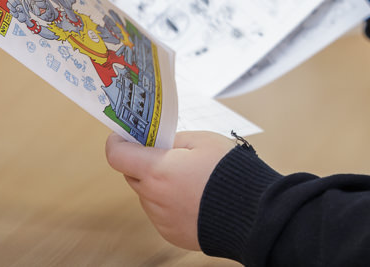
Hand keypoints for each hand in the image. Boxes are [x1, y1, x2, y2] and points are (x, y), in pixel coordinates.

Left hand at [105, 131, 235, 250]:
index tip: (123, 135)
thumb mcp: (204, 141)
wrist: (252, 213)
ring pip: (148, 195)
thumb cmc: (230, 174)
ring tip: (189, 178)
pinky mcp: (172, 234)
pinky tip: (194, 197)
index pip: (117, 155)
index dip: (117, 142)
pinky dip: (171, 204)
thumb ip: (176, 140)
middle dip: (143, 162)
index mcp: (157, 171)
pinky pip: (162, 214)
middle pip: (133, 175)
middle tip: (165, 153)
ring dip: (159, 185)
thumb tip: (162, 143)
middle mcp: (154, 198)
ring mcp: (161, 219)